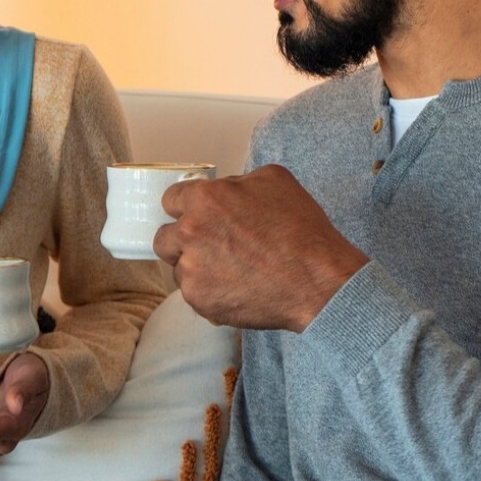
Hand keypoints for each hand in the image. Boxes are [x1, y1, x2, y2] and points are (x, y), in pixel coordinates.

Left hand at [153, 164, 367, 331]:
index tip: (195, 218)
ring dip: (197, 270)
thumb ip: (239, 181)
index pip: (170, 200)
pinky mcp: (198, 299)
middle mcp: (190, 232)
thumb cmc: (301, 232)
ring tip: (231, 273)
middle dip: (183, 242)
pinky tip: (237, 290)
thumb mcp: (275, 181)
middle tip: (210, 249)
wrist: (316, 282)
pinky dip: (210, 294)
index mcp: (205, 199)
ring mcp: (191, 269)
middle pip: (164, 238)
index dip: (185, 209)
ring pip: (178, 269)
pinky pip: (193, 295)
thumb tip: (226, 189)